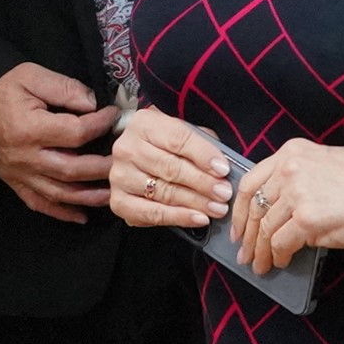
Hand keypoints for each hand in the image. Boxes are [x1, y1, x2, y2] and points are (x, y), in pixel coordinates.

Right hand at [0, 62, 119, 223]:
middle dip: (102, 168)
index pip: (76, 133)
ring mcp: (19, 173)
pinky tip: (82, 216)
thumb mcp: (33, 76)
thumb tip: (94, 103)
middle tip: (124, 161)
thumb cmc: (1, 87)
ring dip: (88, 197)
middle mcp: (26, 157)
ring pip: (58, 193)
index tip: (115, 116)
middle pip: (72, 170)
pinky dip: (61, 213)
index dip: (101, 125)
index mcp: (31, 129)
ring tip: (113, 195)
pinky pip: (39, 203)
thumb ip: (65, 88)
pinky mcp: (13, 181)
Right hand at [109, 107, 232, 229]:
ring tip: (217, 208)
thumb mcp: (182, 131)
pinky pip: (152, 213)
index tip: (223, 170)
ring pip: (163, 192)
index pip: (178, 139)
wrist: (136, 157)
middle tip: (225, 193)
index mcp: (144, 124)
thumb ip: (202, 143)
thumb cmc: (166, 144)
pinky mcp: (118, 201)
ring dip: (195, 202)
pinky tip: (198, 218)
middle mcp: (127, 149)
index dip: (203, 155)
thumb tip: (222, 166)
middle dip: (202, 183)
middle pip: (171, 168)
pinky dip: (178, 217)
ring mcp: (119, 176)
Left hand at [230, 141, 343, 271]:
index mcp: (293, 152)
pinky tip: (280, 262)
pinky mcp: (306, 220)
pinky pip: (280, 243)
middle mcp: (290, 169)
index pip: (251, 180)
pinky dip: (277, 256)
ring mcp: (297, 194)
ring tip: (259, 264)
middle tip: (244, 251)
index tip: (238, 224)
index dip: (239, 208)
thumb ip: (299, 178)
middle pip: (254, 206)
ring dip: (260, 251)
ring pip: (264, 228)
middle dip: (246, 234)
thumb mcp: (328, 163)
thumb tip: (280, 209)